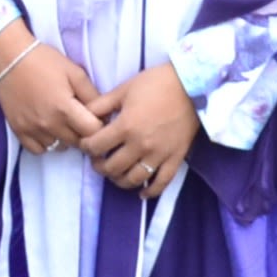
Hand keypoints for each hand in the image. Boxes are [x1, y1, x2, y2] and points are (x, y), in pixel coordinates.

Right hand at [0, 26, 99, 151]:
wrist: (9, 57)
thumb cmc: (44, 61)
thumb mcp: (75, 72)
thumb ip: (92, 95)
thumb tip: (104, 115)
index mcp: (64, 109)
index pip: (93, 132)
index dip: (99, 125)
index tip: (97, 117)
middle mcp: (48, 124)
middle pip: (77, 142)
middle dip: (84, 133)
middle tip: (81, 118)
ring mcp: (32, 130)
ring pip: (60, 148)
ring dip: (66, 138)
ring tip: (64, 122)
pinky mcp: (18, 131)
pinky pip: (39, 150)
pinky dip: (47, 143)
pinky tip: (48, 129)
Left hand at [81, 63, 198, 194]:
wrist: (192, 85)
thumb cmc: (156, 83)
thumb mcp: (123, 89)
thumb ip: (101, 105)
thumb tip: (84, 115)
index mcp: (125, 127)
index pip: (96, 146)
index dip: (86, 147)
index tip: (87, 144)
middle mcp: (140, 145)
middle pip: (112, 167)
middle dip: (100, 166)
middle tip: (98, 161)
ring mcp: (159, 154)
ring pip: (134, 179)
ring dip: (119, 180)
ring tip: (115, 175)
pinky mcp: (175, 158)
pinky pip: (162, 182)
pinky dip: (150, 192)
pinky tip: (141, 194)